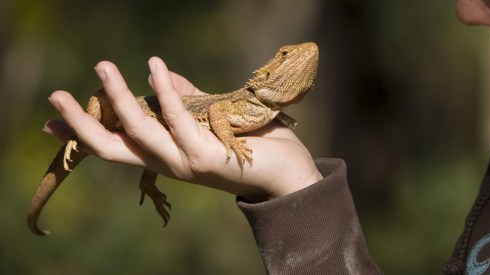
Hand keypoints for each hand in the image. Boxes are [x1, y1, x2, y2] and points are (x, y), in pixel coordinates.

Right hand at [43, 57, 321, 201]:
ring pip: (141, 130)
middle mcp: (170, 164)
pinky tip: (154, 66)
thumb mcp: (212, 120)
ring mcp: (186, 162)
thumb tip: (160, 76)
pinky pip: (179, 117)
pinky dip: (165, 90)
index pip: (118, 147)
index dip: (85, 135)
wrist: (289, 174)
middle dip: (84, 123)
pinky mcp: (206, 156)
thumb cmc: (252, 146)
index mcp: (167, 157)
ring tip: (103, 66)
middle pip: (115, 147)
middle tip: (57, 96)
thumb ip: (187, 100)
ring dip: (119, 98)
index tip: (51, 123)